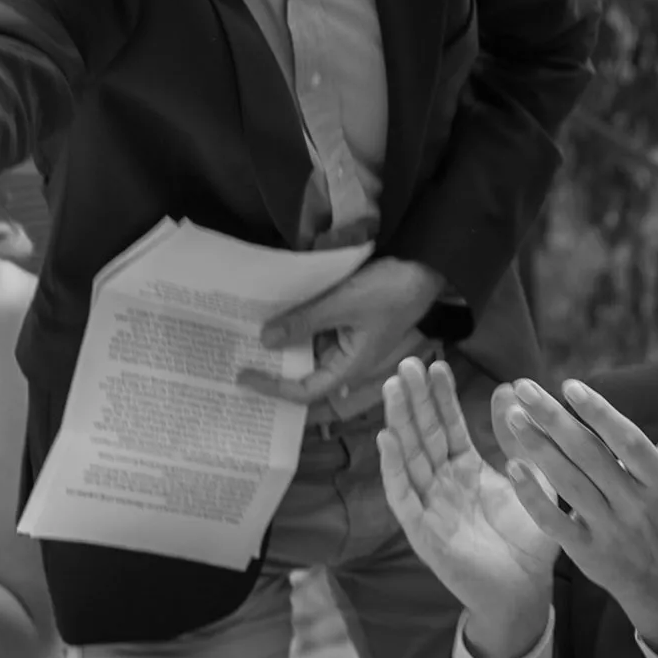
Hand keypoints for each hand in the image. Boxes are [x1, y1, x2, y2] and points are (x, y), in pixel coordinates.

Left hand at [245, 257, 443, 408]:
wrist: (422, 267)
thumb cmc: (389, 290)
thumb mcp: (343, 304)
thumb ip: (305, 322)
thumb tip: (265, 340)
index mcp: (350, 367)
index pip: (306, 390)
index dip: (274, 387)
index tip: (244, 377)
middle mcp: (346, 360)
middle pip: (304, 373)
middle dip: (273, 367)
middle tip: (236, 357)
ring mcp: (345, 340)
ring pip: (307, 350)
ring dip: (282, 344)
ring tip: (245, 336)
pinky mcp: (345, 322)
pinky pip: (314, 329)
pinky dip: (295, 325)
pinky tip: (272, 314)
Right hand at [377, 359, 555, 657]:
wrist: (526, 593)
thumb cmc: (529, 541)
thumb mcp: (533, 480)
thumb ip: (521, 440)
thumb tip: (510, 388)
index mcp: (465, 470)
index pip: (447, 425)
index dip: (440, 396)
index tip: (434, 363)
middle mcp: (441, 483)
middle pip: (423, 434)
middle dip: (413, 399)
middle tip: (406, 363)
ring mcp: (429, 506)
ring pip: (409, 456)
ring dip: (399, 422)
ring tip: (392, 387)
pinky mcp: (423, 531)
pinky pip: (404, 496)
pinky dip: (393, 468)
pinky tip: (386, 439)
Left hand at [494, 377, 657, 649]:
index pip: (626, 441)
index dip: (599, 413)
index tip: (569, 385)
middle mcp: (635, 503)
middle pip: (590, 456)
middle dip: (555, 419)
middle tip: (524, 388)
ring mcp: (609, 528)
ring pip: (570, 484)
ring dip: (539, 449)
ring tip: (513, 416)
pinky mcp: (587, 551)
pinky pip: (555, 523)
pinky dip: (533, 497)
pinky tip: (513, 468)